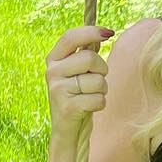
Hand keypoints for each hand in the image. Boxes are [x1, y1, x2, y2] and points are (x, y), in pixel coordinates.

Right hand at [45, 22, 116, 143]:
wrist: (67, 129)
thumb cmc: (77, 95)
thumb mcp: (76, 71)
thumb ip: (85, 53)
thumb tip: (103, 33)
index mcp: (53, 59)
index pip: (71, 37)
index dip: (91, 32)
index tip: (109, 33)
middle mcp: (52, 72)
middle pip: (89, 58)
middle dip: (102, 70)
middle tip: (96, 81)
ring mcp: (57, 89)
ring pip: (97, 80)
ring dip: (102, 90)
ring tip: (90, 95)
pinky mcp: (67, 107)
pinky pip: (98, 99)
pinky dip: (100, 104)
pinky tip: (89, 108)